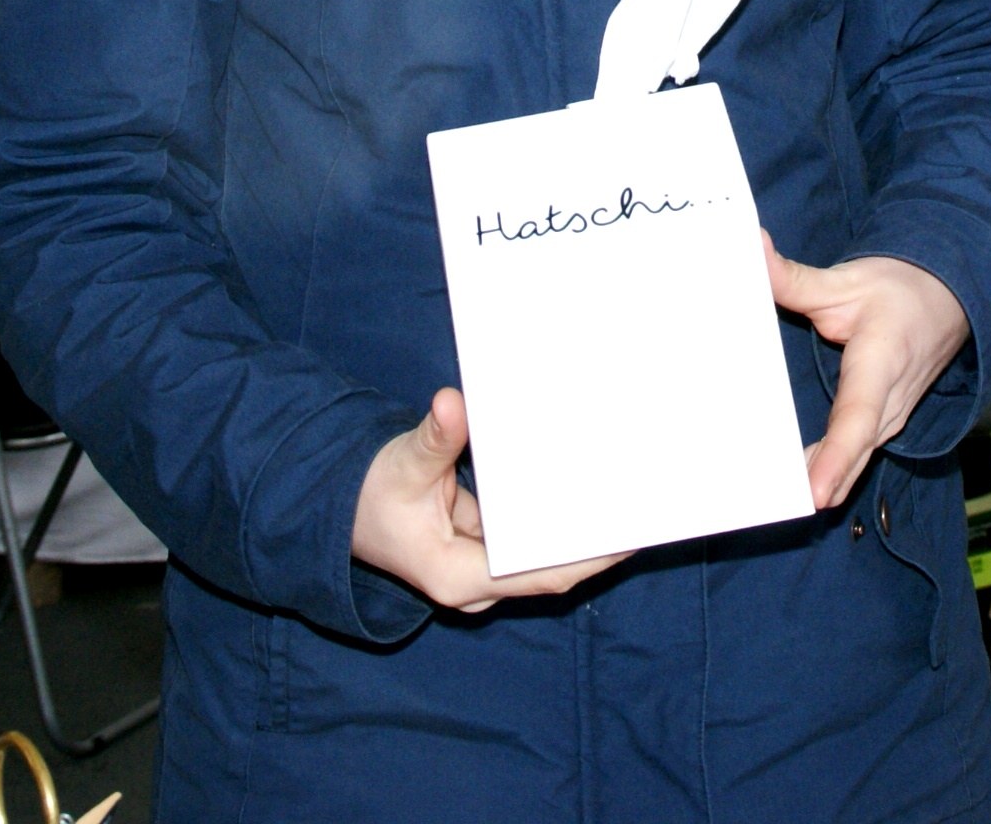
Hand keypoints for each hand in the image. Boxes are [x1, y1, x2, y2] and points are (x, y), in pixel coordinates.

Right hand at [351, 388, 627, 612]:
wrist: (341, 512)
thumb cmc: (371, 493)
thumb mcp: (403, 464)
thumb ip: (434, 439)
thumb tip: (452, 405)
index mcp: (459, 577)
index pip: (541, 574)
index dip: (590, 556)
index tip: (630, 533)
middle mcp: (478, 584)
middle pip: (554, 567)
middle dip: (600, 539)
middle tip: (648, 501)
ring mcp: (484, 572)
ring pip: (547, 555)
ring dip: (585, 528)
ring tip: (634, 491)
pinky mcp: (487, 553)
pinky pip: (534, 539)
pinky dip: (561, 517)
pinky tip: (594, 487)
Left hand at [763, 233, 969, 510]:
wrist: (950, 298)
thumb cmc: (899, 290)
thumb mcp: (846, 279)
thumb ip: (793, 277)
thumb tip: (752, 251)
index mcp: (882, 364)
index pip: (858, 419)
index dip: (836, 458)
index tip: (814, 492)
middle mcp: (891, 402)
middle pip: (853, 456)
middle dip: (814, 485)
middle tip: (764, 508)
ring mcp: (891, 418)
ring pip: (854, 462)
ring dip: (818, 483)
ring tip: (766, 502)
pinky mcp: (884, 425)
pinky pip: (855, 457)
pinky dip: (829, 472)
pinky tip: (794, 484)